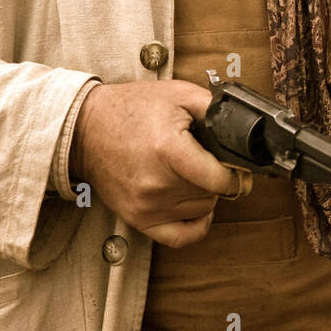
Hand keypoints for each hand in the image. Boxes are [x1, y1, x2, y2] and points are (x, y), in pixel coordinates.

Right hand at [71, 80, 238, 247]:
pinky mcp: (138, 219)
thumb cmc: (132, 109)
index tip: (235, 165)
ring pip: (203, 210)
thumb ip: (216, 109)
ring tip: (189, 172)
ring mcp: (146, 206)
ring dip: (204, 194)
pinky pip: (182, 236)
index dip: (236, 172)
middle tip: (202, 158)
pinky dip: (197, 224)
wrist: (84, 129)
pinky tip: (196, 206)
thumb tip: (245, 129)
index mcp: (168, 151)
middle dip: (216, 176)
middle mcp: (157, 184)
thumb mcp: (179, 94)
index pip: (222, 180)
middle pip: (214, 193)